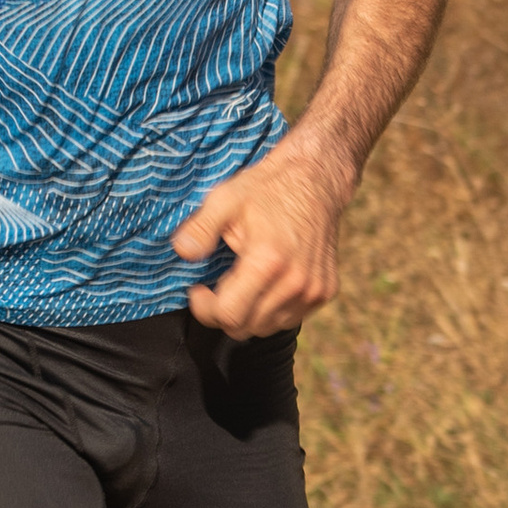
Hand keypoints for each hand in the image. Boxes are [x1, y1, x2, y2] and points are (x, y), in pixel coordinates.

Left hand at [172, 136, 350, 335]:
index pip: (229, 316)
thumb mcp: (225, 199)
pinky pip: (290, 318)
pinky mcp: (325, 292)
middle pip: (246, 328)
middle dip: (224, 313)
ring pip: (268, 328)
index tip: (198, 290)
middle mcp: (295, 282)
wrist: (316, 179)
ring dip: (249, 313)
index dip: (205, 309)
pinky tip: (265, 284)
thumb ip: (200, 228)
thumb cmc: (267, 188)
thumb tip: (181, 252)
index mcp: (268, 262)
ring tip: (242, 283)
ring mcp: (314, 290)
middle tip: (217, 288)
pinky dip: (272, 310)